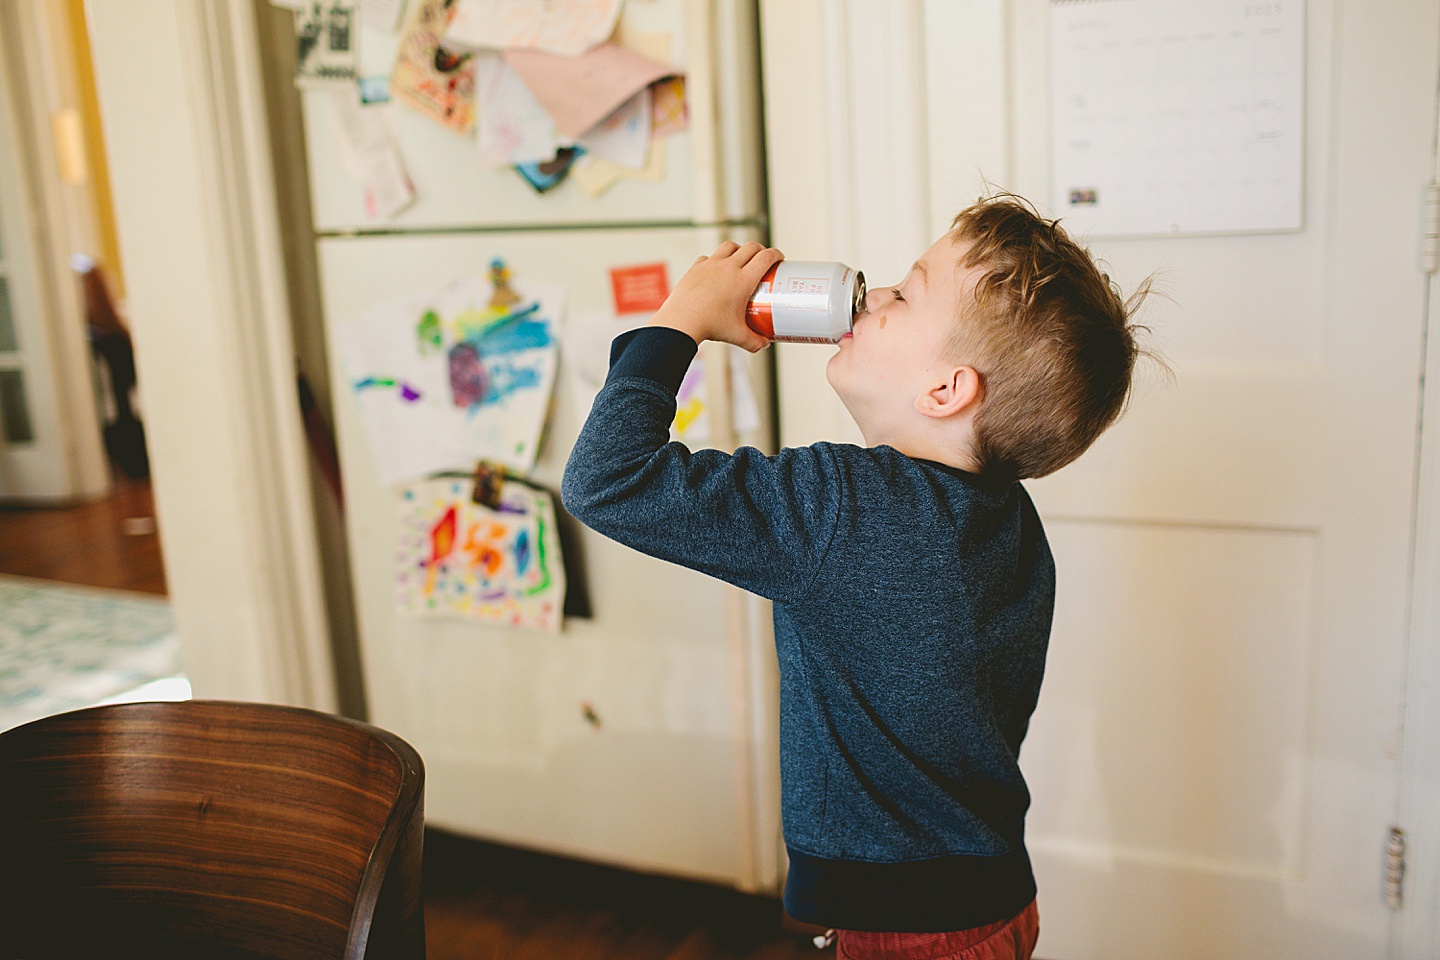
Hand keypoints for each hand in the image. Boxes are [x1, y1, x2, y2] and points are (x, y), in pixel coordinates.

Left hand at [649, 241, 783, 351]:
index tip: (779, 258)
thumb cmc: (709, 326)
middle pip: (751, 247)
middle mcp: (728, 267)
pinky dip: (716, 259)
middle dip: (761, 250)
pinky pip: (709, 256)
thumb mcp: (737, 336)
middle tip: (763, 259)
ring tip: (741, 258)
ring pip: (730, 246)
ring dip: (739, 249)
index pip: (766, 257)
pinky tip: (716, 268)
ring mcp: (711, 264)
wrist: (682, 321)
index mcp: (743, 280)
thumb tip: (764, 344)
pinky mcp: (696, 267)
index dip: (776, 254)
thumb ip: (754, 341)